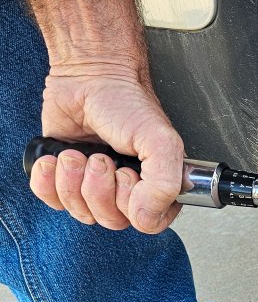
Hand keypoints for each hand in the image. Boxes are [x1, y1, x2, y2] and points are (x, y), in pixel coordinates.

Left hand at [28, 63, 183, 233]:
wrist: (87, 78)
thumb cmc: (126, 104)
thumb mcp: (161, 141)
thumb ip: (166, 184)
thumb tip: (147, 216)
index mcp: (157, 186)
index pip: (148, 223)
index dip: (133, 206)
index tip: (127, 174)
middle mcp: (128, 191)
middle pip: (111, 220)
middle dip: (99, 188)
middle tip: (102, 158)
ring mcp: (95, 187)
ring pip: (80, 212)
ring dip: (73, 180)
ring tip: (80, 153)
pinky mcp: (65, 179)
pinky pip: (51, 201)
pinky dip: (48, 181)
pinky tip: (58, 158)